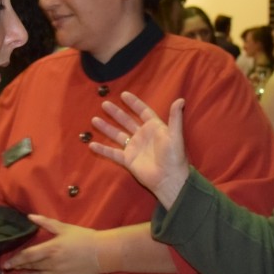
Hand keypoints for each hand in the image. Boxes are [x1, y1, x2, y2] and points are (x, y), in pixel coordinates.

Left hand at [3, 215, 103, 273]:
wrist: (102, 252)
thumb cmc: (83, 237)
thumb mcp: (64, 227)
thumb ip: (46, 222)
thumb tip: (30, 216)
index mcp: (50, 248)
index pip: (27, 256)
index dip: (16, 260)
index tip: (7, 263)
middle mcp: (51, 263)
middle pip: (32, 267)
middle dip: (20, 268)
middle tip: (11, 269)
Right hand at [89, 91, 190, 208]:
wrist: (169, 179)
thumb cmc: (174, 156)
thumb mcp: (175, 135)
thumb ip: (175, 117)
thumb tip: (181, 99)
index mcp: (154, 128)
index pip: (142, 112)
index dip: (134, 103)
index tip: (124, 94)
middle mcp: (143, 136)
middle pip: (126, 121)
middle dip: (116, 113)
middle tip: (104, 104)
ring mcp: (134, 148)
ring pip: (117, 135)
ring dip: (106, 128)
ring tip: (94, 120)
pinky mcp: (128, 160)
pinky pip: (113, 153)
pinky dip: (102, 149)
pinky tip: (92, 144)